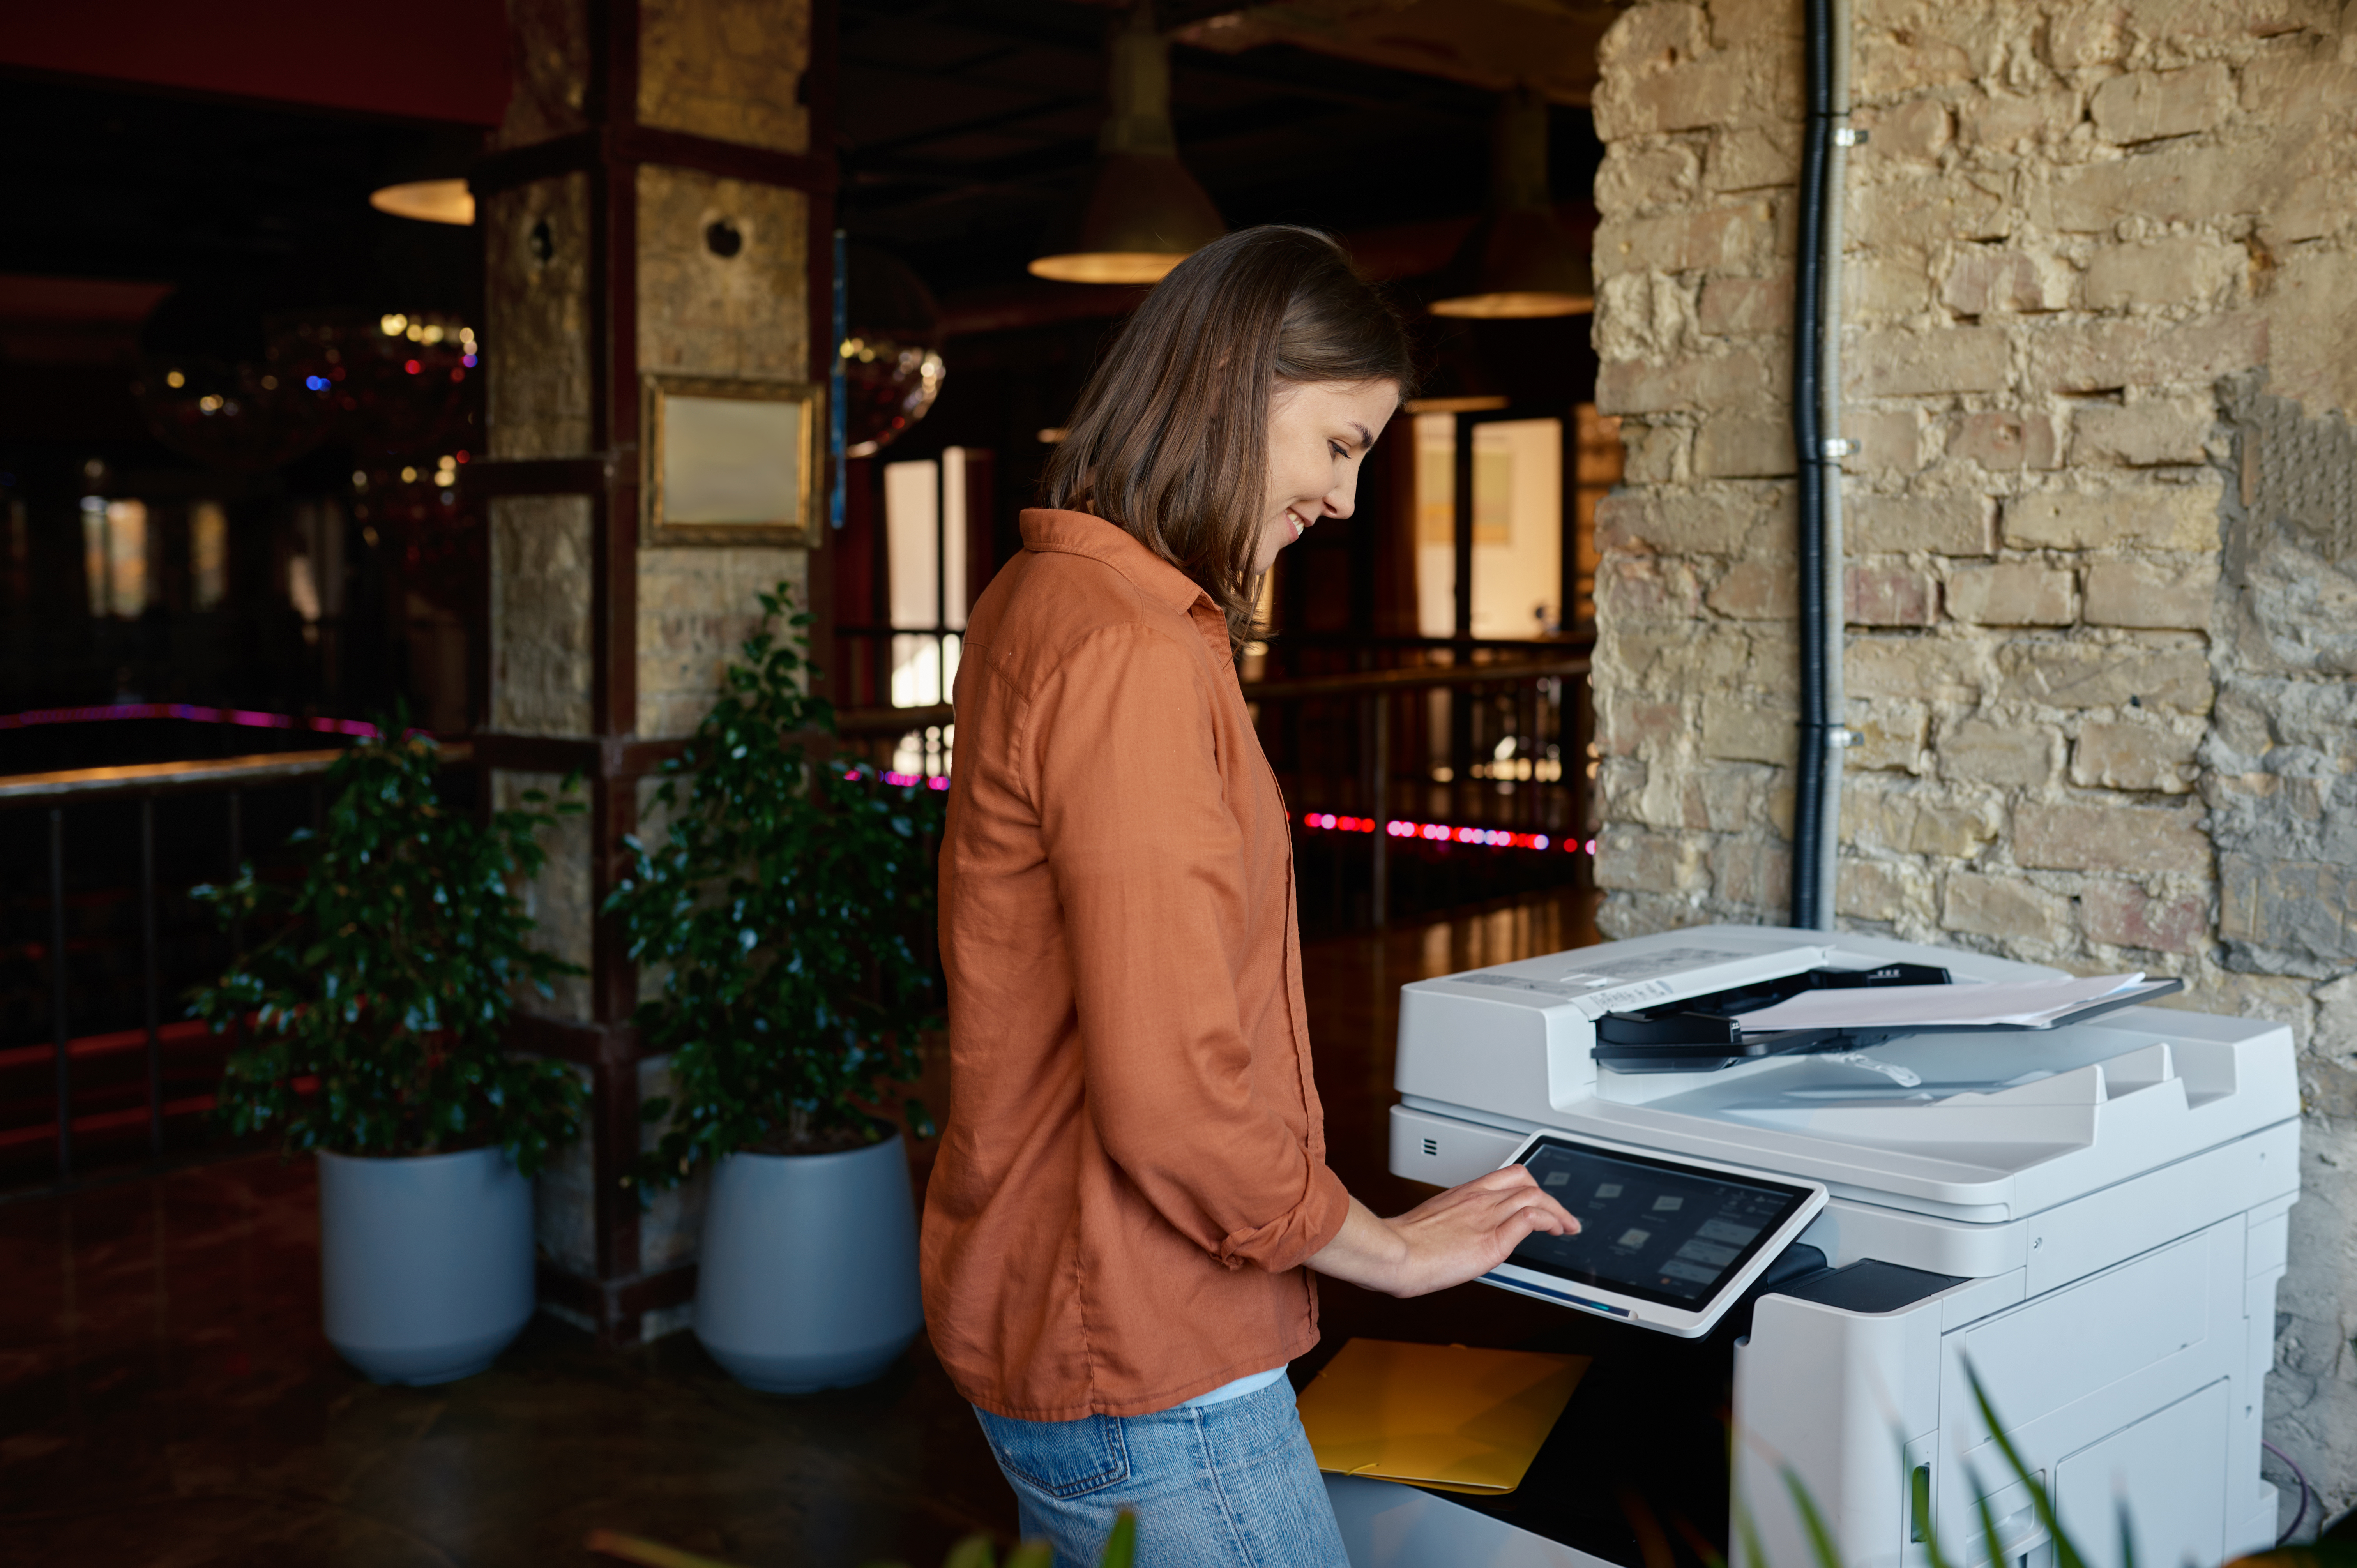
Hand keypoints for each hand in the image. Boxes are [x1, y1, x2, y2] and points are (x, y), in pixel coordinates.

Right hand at [1306, 1167, 1579, 1298]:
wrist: (1393, 1255)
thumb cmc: (1401, 1246)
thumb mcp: (1428, 1225)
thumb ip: (1449, 1225)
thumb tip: (1453, 1238)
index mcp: (1463, 1194)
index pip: (1507, 1175)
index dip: (1529, 1186)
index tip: (1538, 1201)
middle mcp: (1478, 1199)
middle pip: (1527, 1181)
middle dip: (1549, 1198)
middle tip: (1560, 1216)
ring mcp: (1487, 1217)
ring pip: (1535, 1196)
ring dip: (1558, 1210)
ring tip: (1566, 1227)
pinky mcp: (1493, 1240)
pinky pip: (1530, 1218)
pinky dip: (1549, 1221)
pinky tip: (1554, 1231)